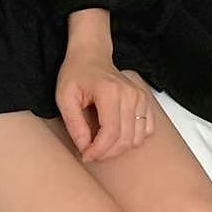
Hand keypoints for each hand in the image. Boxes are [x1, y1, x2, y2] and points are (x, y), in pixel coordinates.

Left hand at [55, 48, 155, 162]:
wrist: (91, 56)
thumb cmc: (76, 74)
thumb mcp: (64, 98)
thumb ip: (74, 124)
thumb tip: (84, 147)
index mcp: (110, 92)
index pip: (111, 133)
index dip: (98, 151)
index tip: (86, 155)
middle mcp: (130, 94)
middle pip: (125, 139)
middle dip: (107, 153)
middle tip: (91, 153)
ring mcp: (141, 97)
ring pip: (137, 138)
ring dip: (119, 149)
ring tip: (101, 145)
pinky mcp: (145, 101)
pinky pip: (147, 130)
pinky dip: (132, 139)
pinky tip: (116, 136)